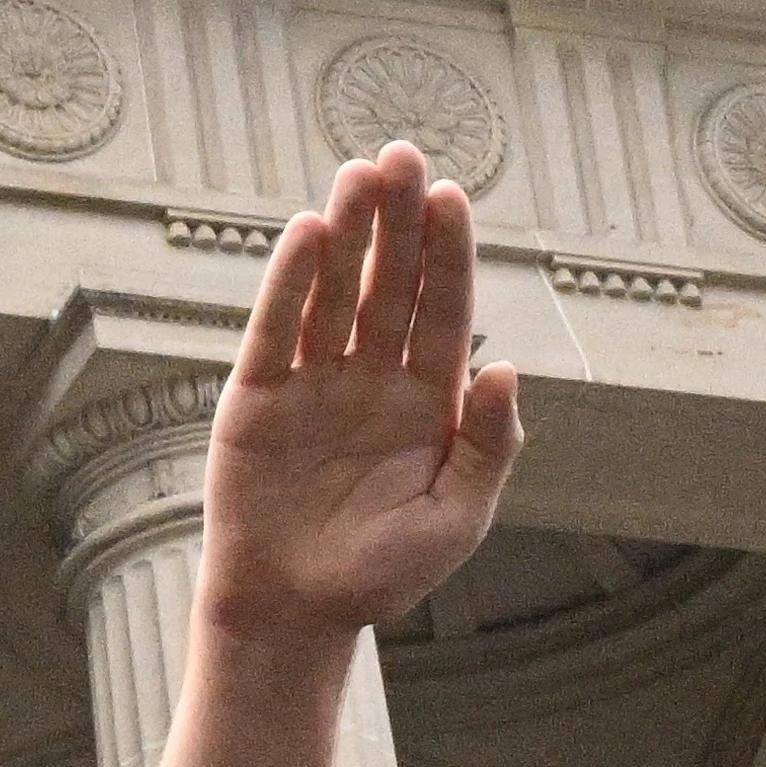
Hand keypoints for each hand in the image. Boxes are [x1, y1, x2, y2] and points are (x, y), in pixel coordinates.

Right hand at [198, 147, 518, 642]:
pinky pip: (277, 328)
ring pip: (333, 291)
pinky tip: (307, 233)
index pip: (441, 309)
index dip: (447, 253)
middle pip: (388, 282)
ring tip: (357, 174)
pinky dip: (289, 280)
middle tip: (401, 154)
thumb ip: (487, 443)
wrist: (294, 613)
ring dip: (347, 232)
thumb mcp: (457, 516)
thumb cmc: (381, 573)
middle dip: (398, 220)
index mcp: (427, 400)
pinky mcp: (258, 396)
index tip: (452, 196)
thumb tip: (506, 365)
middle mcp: (372, 377)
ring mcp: (314, 382)